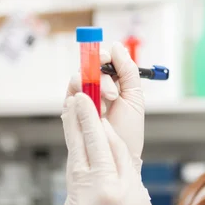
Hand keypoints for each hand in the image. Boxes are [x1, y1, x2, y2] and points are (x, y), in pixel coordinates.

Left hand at [61, 93, 162, 204]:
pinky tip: (80, 154)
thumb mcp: (134, 181)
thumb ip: (118, 152)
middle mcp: (87, 195)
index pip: (95, 143)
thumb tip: (104, 126)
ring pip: (72, 164)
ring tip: (76, 121)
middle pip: (77, 149)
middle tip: (73, 99)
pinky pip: (71, 181)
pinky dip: (77, 166)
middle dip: (74, 122)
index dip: (88, 118)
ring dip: (74, 143)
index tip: (83, 98)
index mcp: (108, 185)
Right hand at [65, 42, 144, 171]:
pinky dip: (80, 95)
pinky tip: (92, 106)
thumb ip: (128, 71)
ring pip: (79, 77)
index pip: (104, 59)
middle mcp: (96, 87)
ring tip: (106, 103)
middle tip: (112, 91)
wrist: (118, 157)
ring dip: (93, 86)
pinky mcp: (71, 109)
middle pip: (89, 65)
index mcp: (113, 82)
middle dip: (100, 72)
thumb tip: (118, 47)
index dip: (104, 55)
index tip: (109, 58)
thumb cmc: (128, 131)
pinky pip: (70, 93)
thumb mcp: (134, 97)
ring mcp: (82, 98)